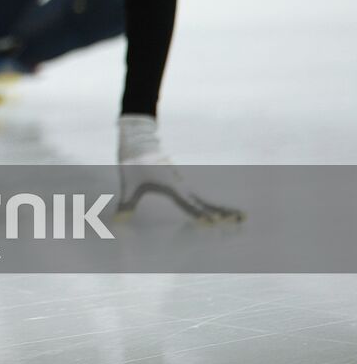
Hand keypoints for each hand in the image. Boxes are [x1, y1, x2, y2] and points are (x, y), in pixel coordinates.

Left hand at [116, 114, 243, 221]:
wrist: (138, 141)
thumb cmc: (133, 162)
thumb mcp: (128, 184)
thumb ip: (126, 204)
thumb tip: (118, 221)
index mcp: (173, 187)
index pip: (191, 205)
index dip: (203, 215)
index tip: (218, 223)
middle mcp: (181, 185)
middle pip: (207, 201)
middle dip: (225, 211)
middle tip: (244, 218)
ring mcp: (182, 182)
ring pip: (205, 198)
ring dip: (221, 208)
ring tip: (237, 216)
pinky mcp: (179, 180)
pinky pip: (198, 196)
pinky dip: (210, 204)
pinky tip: (213, 211)